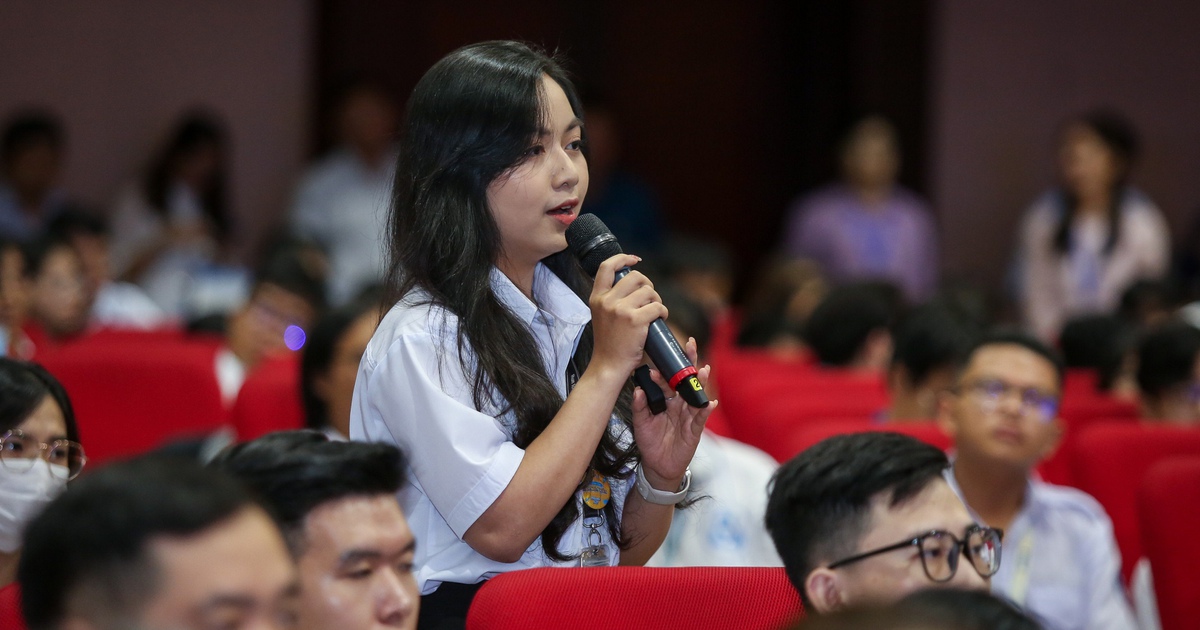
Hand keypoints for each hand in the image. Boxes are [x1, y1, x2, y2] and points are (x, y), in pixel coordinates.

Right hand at [588, 254, 667, 380]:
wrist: (608, 366)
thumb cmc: (610, 343)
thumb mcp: (602, 315)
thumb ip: (611, 299)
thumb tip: (633, 283)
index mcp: (597, 298)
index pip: (606, 267)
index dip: (623, 258)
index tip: (635, 259)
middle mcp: (607, 301)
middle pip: (635, 277)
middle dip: (648, 285)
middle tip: (650, 298)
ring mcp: (620, 310)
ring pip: (649, 291)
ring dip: (657, 300)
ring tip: (655, 312)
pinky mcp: (635, 320)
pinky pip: (657, 307)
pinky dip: (663, 312)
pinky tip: (660, 320)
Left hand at [631, 337, 715, 486]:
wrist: (657, 465)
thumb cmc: (649, 441)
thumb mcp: (640, 423)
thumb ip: (639, 406)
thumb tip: (637, 389)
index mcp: (666, 399)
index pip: (666, 380)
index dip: (663, 371)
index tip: (655, 364)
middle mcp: (679, 403)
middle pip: (686, 380)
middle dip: (689, 362)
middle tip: (690, 344)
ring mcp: (688, 415)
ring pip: (696, 395)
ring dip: (700, 383)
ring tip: (702, 370)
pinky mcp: (694, 429)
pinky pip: (701, 418)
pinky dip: (705, 410)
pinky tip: (709, 402)